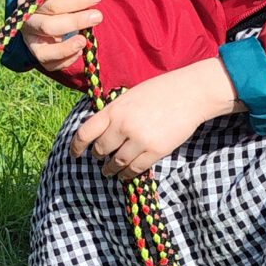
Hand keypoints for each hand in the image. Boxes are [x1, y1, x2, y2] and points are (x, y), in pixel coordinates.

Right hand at [18, 0, 101, 74]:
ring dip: (66, 49)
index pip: (53, 5)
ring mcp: (31, 43)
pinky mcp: (39, 56)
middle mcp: (27, 25)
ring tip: (85, 41)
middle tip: (98, 16)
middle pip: (49, 27)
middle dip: (75, 22)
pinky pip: (50, 65)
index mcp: (29, 3)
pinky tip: (80, 49)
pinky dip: (66, 60)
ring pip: (44, 53)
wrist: (37, 7)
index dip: (76, 2)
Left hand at [71, 58, 238, 181]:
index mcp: (114, 109)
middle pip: (101, 150)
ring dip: (112, 170)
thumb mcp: (130, 96)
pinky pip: (135, 168)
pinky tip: (126, 174)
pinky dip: (128, 174)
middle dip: (99, 157)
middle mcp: (123, 125)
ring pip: (117, 163)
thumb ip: (115, 113)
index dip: (77, 146)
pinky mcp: (155, 150)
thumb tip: (102, 131)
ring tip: (111, 172)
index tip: (75, 154)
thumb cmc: (160, 91)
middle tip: (101, 160)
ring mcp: (139, 139)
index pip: (86, 132)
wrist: (190, 93)